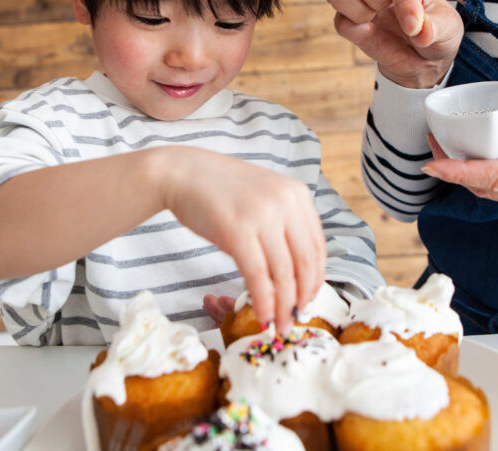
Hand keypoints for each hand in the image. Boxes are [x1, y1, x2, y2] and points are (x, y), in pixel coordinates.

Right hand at [160, 147, 326, 332]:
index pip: (317, 246)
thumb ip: (282, 225)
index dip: (315, 279)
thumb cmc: (219, 190)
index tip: (307, 299)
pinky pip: (257, 275)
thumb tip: (293, 273)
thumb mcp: (262, 198)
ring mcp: (262, 215)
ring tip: (279, 325)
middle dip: (302, 297)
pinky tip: (262, 315)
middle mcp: (285, 202)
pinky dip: (263, 300)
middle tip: (296, 318)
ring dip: (283, 306)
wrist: (180, 173)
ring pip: (283, 273)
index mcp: (297, 194)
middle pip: (305, 262)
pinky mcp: (237, 231)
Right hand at [325, 0, 463, 87]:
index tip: (414, 25)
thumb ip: (436, 27)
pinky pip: (339, 21)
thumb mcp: (448, 29)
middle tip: (389, 9)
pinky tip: (373, 33)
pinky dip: (356, 32)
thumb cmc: (436, 31)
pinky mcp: (347, 19)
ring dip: (358, 11)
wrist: (423, 60)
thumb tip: (420, 30)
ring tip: (377, 20)